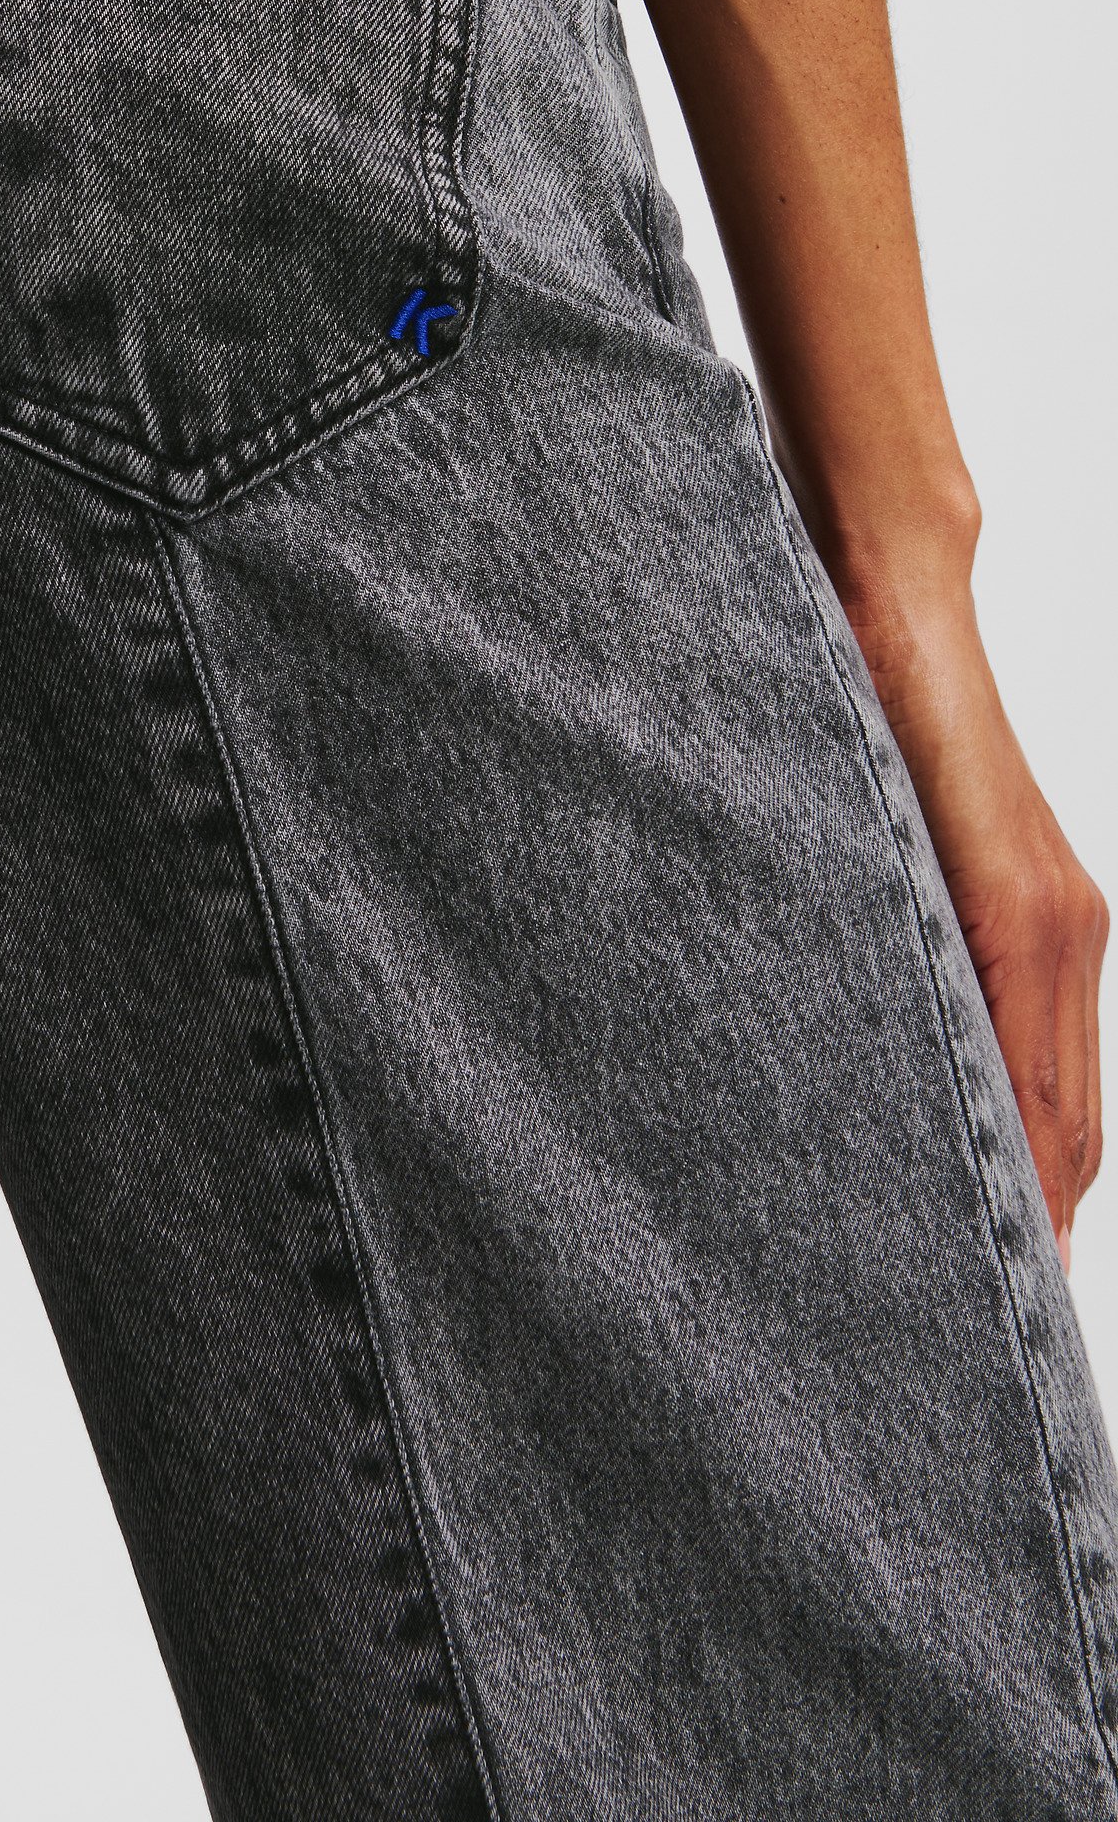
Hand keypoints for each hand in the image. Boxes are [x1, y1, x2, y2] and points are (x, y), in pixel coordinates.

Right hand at [837, 553, 1106, 1269]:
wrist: (892, 597)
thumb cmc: (869, 716)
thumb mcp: (893, 864)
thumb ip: (903, 945)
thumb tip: (867, 1032)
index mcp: (1038, 936)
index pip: (1053, 1110)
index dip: (1039, 1207)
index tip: (999, 1294)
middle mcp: (1067, 936)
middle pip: (1067, 1128)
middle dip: (1037, 1232)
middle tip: (986, 1338)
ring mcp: (1052, 915)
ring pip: (1054, 1104)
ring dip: (1028, 1200)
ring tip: (979, 1297)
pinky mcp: (1016, 890)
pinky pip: (1021, 1045)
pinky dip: (1009, 1131)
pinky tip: (984, 1184)